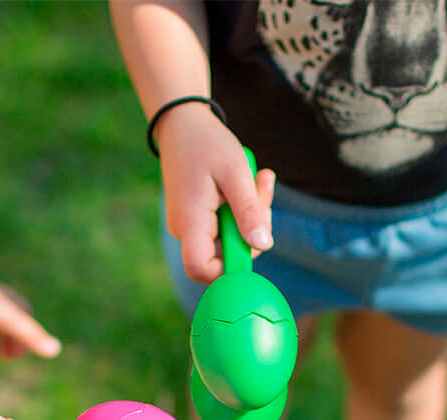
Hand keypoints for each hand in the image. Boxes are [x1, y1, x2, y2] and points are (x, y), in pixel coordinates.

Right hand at [156, 103, 274, 283]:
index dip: (228, 269)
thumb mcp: (235, 172)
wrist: (182, 123)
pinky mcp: (198, 220)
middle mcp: (185, 231)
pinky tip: (250, 182)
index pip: (201, 269)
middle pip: (224, 255)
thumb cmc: (206, 143)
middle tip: (264, 188)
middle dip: (253, 230)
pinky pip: (226, 227)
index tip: (251, 242)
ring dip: (253, 215)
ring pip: (230, 240)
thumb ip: (249, 211)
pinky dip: (243, 209)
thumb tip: (263, 245)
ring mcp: (190, 227)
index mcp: (190, 222)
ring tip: (260, 178)